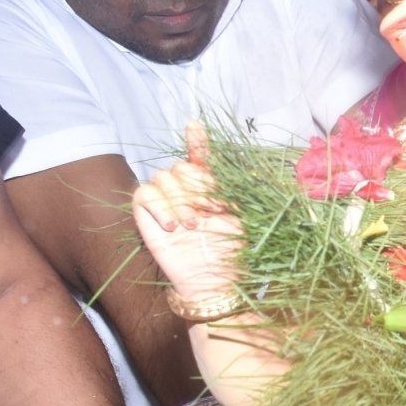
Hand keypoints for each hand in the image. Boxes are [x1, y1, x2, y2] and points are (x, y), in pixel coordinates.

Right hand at [133, 123, 243, 307]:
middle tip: (210, 212)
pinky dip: (159, 206)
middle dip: (196, 185)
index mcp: (209, 187)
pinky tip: (173, 226)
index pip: (198, 156)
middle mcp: (185, 191)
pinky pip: (143, 194)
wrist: (213, 281)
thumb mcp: (245, 218)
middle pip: (180, 165)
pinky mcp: (147, 217)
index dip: (196, 140)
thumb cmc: (231, 253)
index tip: (194, 124)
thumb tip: (261, 170)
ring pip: (162, 177)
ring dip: (180, 199)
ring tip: (192, 225)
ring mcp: (165, 203)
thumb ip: (241, 191)